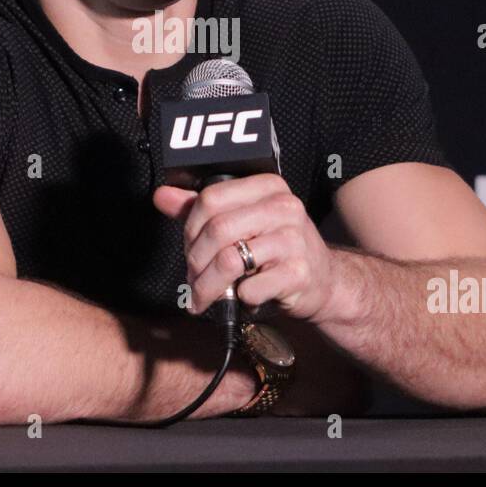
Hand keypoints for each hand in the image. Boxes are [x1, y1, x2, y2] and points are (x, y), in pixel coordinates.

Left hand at [152, 173, 336, 322]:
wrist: (323, 281)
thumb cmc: (276, 249)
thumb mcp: (242, 221)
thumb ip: (201, 208)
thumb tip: (162, 195)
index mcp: (267, 187)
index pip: (211, 198)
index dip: (190, 228)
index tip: (189, 248)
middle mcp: (284, 207)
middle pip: (217, 230)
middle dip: (196, 261)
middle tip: (192, 279)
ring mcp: (294, 240)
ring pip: (229, 260)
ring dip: (208, 286)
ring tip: (203, 297)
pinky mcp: (299, 273)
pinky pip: (250, 288)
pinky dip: (239, 299)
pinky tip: (243, 298)